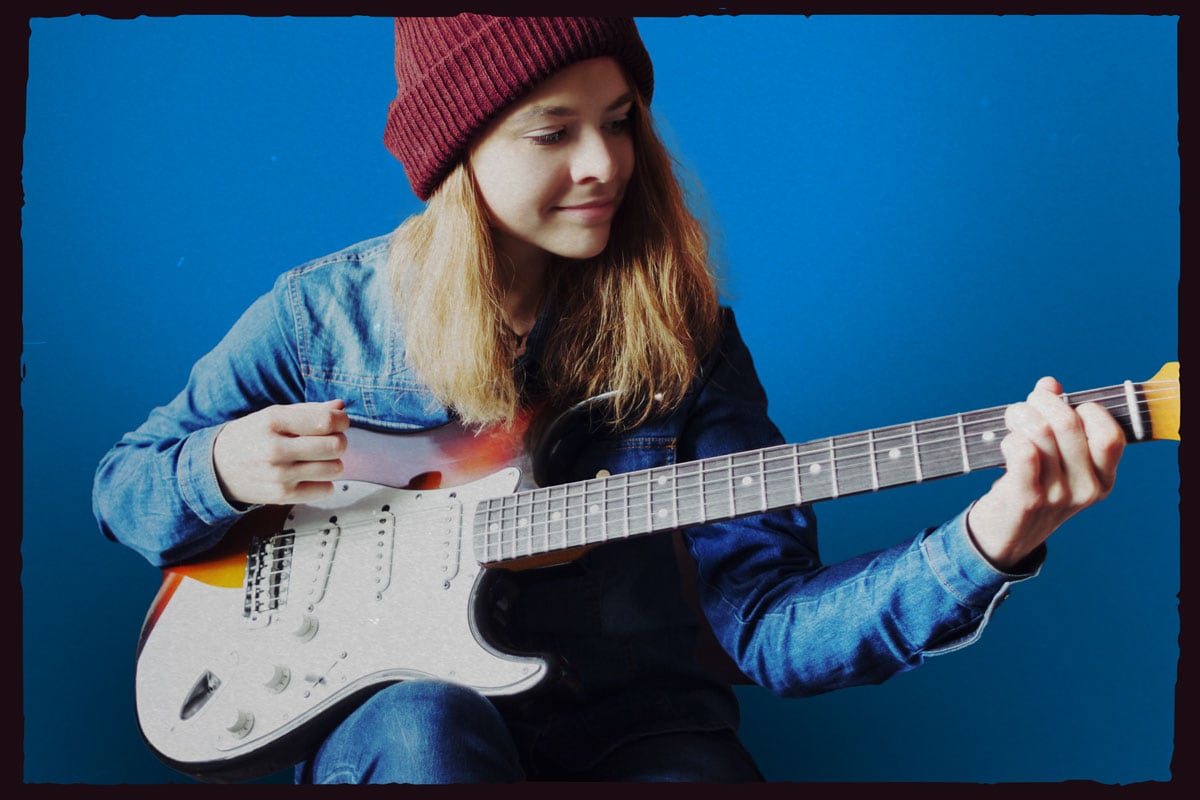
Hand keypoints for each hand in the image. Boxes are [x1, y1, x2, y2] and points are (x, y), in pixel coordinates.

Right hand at [212, 400, 349, 506]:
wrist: (217, 468)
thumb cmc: (249, 437)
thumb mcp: (273, 415)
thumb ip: (309, 410)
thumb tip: (340, 405)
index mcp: (273, 421)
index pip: (326, 421)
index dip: (341, 420)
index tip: (340, 422)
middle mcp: (275, 448)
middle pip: (335, 446)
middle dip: (339, 441)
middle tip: (330, 441)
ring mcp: (278, 475)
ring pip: (334, 468)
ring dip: (333, 463)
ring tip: (318, 459)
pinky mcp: (281, 496)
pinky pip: (325, 490)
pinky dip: (324, 483)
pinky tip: (311, 475)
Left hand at [967, 376, 1125, 570]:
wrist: (1007, 536)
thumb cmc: (1033, 486)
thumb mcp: (1055, 457)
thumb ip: (1056, 418)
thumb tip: (1049, 384)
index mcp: (1103, 477)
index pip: (1110, 433)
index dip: (1081, 408)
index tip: (1059, 406)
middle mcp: (1087, 489)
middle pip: (1068, 423)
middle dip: (1040, 402)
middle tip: (1024, 406)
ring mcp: (1059, 497)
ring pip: (1041, 431)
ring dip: (1019, 416)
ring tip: (1011, 421)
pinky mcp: (1028, 499)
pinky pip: (1023, 451)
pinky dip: (1011, 438)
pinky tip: (1006, 444)